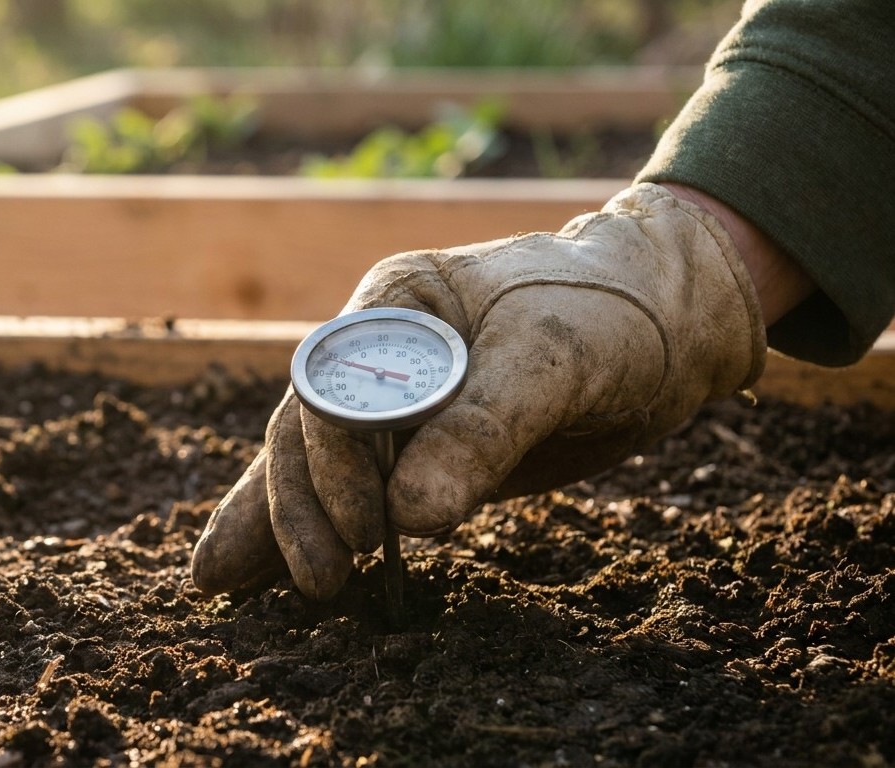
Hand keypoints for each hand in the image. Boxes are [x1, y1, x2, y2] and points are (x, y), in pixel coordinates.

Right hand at [191, 183, 767, 599]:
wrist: (665, 326)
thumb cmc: (608, 314)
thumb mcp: (552, 361)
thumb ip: (481, 431)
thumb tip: (409, 518)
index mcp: (394, 305)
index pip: (331, 389)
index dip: (336, 464)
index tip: (369, 531)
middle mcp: (376, 353)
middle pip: (305, 434)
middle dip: (302, 508)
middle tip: (325, 583)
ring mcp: (392, 405)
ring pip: (313, 469)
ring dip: (284, 526)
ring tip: (234, 588)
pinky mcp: (419, 453)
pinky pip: (351, 493)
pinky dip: (308, 529)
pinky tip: (249, 572)